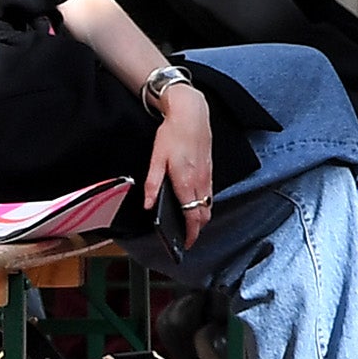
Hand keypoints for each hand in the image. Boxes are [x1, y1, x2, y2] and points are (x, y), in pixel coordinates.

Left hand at [143, 85, 217, 246]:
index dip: (191, 233)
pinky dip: (204, 204)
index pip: (192, 215)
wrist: (192, 115)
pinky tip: (195, 204)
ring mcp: (208, 176)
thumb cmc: (173, 134)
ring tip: (190, 225)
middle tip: (188, 238)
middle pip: (204, 214)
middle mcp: (200, 181)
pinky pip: (210, 194)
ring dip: (201, 217)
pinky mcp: (210, 170)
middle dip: (198, 229)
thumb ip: (152, 184)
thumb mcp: (156, 158)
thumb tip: (147, 204)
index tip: (186, 243)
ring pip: (208, 205)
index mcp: (186, 181)